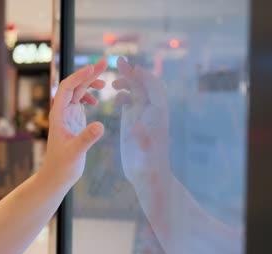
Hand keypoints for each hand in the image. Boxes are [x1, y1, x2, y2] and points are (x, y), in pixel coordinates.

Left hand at [40, 57, 107, 183]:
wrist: (58, 174)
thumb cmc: (63, 165)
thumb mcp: (76, 152)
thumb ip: (87, 139)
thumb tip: (100, 126)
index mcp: (58, 114)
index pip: (66, 88)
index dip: (79, 76)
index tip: (93, 68)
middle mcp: (61, 111)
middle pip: (74, 85)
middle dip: (88, 73)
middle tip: (105, 62)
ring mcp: (67, 114)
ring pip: (78, 91)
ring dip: (89, 82)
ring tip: (105, 78)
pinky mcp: (73, 119)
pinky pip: (79, 100)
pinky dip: (88, 95)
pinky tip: (96, 100)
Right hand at [113, 57, 168, 182]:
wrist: (147, 175)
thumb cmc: (148, 165)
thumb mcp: (145, 153)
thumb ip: (142, 138)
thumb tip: (135, 126)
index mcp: (158, 114)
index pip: (155, 88)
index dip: (144, 76)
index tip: (131, 68)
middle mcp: (152, 111)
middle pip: (144, 85)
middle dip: (133, 73)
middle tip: (118, 61)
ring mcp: (142, 115)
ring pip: (137, 91)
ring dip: (128, 82)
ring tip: (114, 82)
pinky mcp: (133, 120)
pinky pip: (130, 101)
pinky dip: (124, 95)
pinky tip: (115, 98)